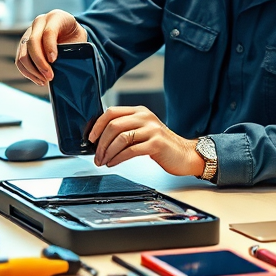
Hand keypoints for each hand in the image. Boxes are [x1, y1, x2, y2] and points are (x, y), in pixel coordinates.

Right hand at [15, 9, 86, 85]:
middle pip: (32, 42)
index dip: (50, 47)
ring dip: (33, 70)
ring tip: (45, 81)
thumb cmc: (75, 37)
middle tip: (50, 76)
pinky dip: (28, 72)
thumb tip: (63, 67)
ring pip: (23, 53)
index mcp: (56, 17)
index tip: (54, 61)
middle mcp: (39, 22)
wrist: (69, 32)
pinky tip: (39, 79)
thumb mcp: (79, 38)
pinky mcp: (23, 45)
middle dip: (40, 62)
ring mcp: (29, 33)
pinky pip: (19, 60)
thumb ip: (73, 48)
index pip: (48, 32)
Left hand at [89, 106, 203, 176]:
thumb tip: (100, 139)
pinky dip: (118, 158)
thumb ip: (126, 129)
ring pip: (120, 138)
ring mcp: (152, 129)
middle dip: (101, 143)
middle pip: (114, 125)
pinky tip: (113, 163)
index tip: (91, 138)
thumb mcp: (144, 130)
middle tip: (96, 156)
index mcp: (140, 111)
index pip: (112, 112)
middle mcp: (145, 117)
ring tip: (103, 161)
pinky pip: (130, 150)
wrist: (185, 154)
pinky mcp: (156, 143)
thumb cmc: (162, 145)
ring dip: (107, 152)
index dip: (98, 125)